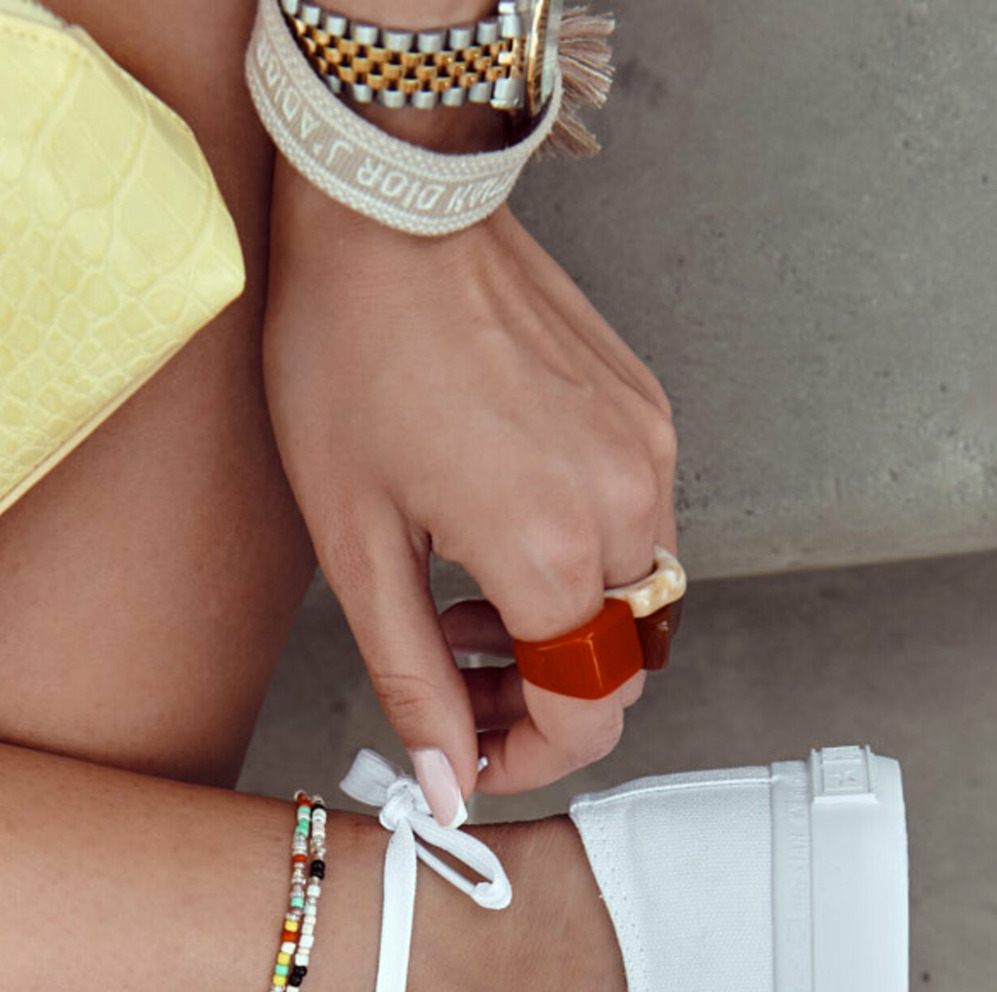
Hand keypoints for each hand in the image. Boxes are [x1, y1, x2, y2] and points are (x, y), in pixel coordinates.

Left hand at [262, 166, 677, 818]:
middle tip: (455, 685)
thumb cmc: (349, 354)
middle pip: (618, 668)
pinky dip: (580, 564)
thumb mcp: (356, 545)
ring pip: (633, 604)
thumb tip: (448, 780)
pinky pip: (639, 527)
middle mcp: (626, 500)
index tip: (473, 758)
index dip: (531, 758)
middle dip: (539, 701)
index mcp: (552, 547)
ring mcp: (647, 449)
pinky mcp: (646, 411)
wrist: (390, 206)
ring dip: (559, 635)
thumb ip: (412, 680)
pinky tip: (501, 536)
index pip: (588, 714)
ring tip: (462, 607)